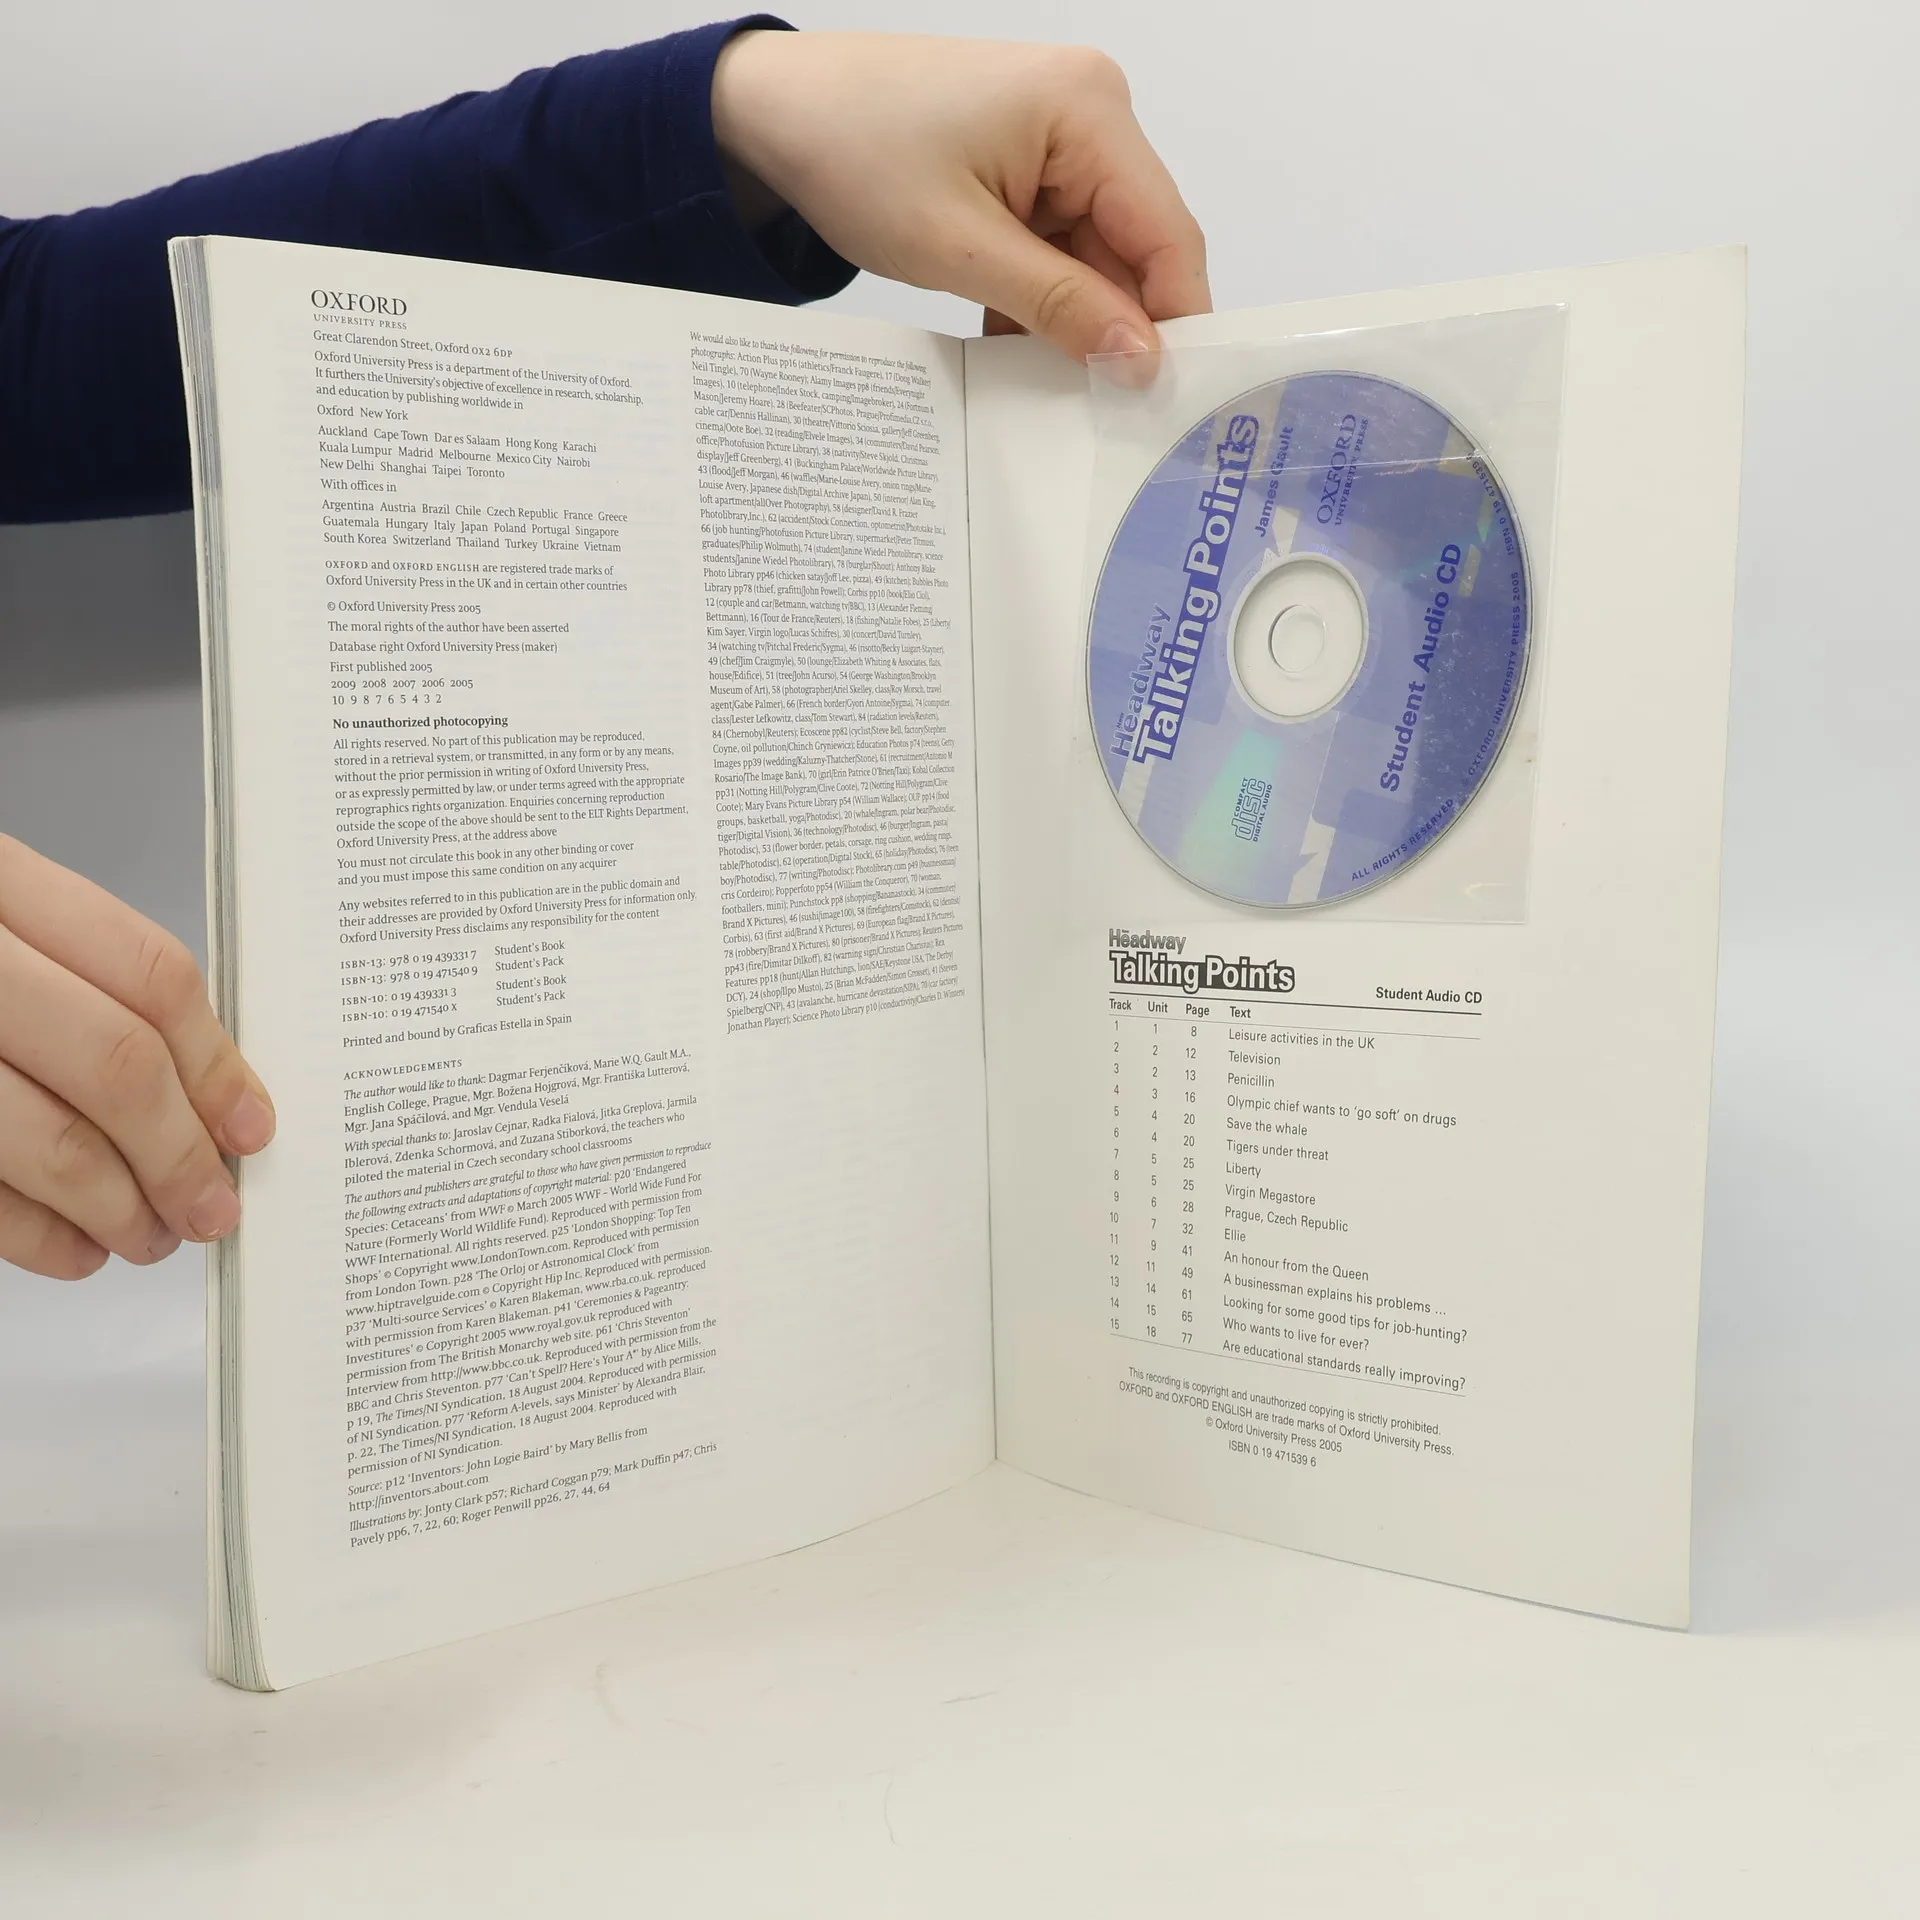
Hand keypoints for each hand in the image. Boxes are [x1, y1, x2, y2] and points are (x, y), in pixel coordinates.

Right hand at [0, 836, 273, 1279]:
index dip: (216, 1063)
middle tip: (213, 1206)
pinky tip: (74, 1249)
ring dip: (118, 1207)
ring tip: (150, 1236)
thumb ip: (84, 983)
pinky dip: (36, 1235)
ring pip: (49, 1140)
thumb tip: (209, 1091)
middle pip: (116, 1064)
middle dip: (180, 1154)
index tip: (250, 1126)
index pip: (149, 975)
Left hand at [712, 32, 1209, 368]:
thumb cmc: (853, 151)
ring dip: (1070, 318)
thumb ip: (1060, 304)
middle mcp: (1089, 112)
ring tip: (1044, 381)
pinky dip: (1041, 296)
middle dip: (1116, 326)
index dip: (1173, 321)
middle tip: (1102, 411)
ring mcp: (1059, 138)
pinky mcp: (1027, 164)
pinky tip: (1014, 340)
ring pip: (1095, 255)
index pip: (1166, 233)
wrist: (775, 110)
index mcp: (1088, 110)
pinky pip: (1058, 245)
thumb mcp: (960, 248)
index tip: (1165, 398)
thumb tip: (1138, 358)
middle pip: (1135, 246)